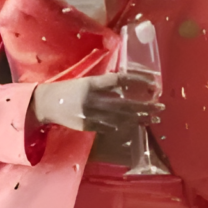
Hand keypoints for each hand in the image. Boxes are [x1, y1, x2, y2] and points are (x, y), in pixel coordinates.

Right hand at [30, 73, 162, 135]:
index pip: (121, 80)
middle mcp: (91, 99)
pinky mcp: (87, 126)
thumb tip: (130, 83)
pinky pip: (110, 127)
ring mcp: (89, 114)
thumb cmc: (70, 89)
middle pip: (125, 103)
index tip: (154, 83)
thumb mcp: (87, 81)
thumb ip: (105, 82)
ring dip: (139, 118)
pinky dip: (124, 126)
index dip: (139, 81)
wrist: (46, 103)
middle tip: (161, 107)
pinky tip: (135, 126)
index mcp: (92, 83)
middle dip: (145, 106)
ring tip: (153, 118)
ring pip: (120, 118)